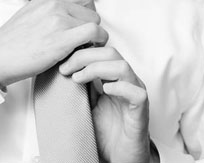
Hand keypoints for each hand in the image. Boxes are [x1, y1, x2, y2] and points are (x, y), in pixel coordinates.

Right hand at [0, 0, 108, 86]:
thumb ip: (49, 10)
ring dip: (96, 37)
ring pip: (95, 22)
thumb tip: (68, 15)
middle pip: (92, 10)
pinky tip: (87, 54)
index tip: (84, 25)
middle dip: (92, 26)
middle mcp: (54, 4)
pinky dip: (97, 43)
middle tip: (85, 41)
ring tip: (85, 49)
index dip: (89, 12)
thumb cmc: (11, 42)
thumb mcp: (30, 14)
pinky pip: (94, 33)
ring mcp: (58, 20)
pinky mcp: (62, 39)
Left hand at [60, 47, 149, 162]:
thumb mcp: (88, 104)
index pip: (101, 52)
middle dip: (85, 57)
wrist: (120, 156)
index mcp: (114, 78)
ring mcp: (135, 94)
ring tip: (79, 79)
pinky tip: (105, 90)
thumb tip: (65, 70)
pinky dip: (121, 88)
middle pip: (111, 53)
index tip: (62, 64)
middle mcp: (126, 82)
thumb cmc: (107, 132)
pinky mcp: (141, 110)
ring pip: (123, 67)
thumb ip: (83, 87)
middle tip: (67, 68)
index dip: (81, 53)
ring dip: (98, 69)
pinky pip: (137, 92)